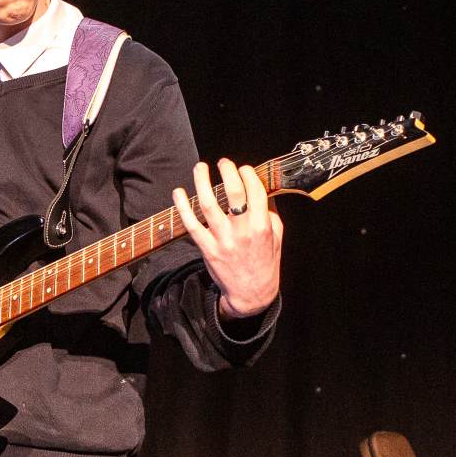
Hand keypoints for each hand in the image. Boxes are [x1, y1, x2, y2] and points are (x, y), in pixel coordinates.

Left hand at [171, 158, 282, 317]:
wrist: (251, 294)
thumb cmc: (265, 263)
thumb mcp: (277, 238)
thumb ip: (271, 215)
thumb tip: (263, 191)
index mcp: (261, 226)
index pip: (254, 191)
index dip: (247, 174)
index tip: (242, 168)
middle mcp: (242, 231)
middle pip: (233, 192)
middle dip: (227, 171)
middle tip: (223, 162)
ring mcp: (223, 240)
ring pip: (209, 204)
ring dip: (202, 182)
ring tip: (200, 167)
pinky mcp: (207, 249)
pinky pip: (191, 224)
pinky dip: (183, 207)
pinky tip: (178, 192)